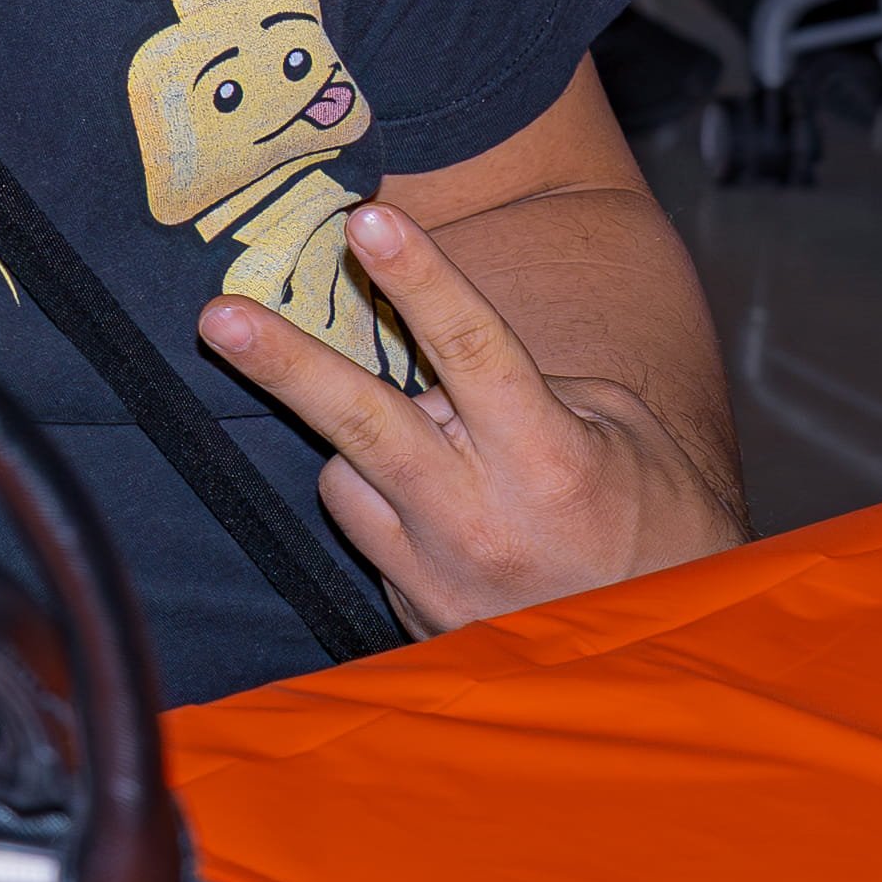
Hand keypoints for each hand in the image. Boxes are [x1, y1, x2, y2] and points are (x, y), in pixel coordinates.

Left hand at [202, 198, 742, 631]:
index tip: (365, 219)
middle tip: (216, 316)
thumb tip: (435, 376)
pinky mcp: (413, 614)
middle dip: (284, 363)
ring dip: (369, 450)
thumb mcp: (623, 435)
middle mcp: (483, 517)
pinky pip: (367, 532)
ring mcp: (440, 574)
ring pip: (349, 477)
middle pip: (364, 421)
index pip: (472, 348)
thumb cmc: (660, 528)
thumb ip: (529, 388)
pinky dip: (384, 507)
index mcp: (550, 458)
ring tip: (445, 462)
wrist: (664, 662)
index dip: (417, 278)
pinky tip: (441, 520)